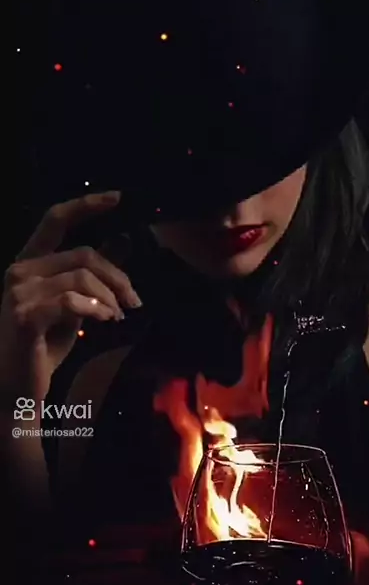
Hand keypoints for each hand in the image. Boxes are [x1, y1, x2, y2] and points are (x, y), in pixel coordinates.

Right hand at [0, 192, 141, 400]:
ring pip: (82, 277)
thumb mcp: (75, 306)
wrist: (18, 388)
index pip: (55, 220)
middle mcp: (20, 271)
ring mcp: (20, 292)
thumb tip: (123, 240)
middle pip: (82, 254)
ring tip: (117, 317)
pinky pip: (73, 300)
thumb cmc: (43, 347)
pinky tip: (105, 321)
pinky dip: (96, 309)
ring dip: (109, 298)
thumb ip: (94, 275)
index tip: (118, 197)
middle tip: (134, 302)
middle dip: (117, 277)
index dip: (86, 205)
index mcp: (29, 264)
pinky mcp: (26, 316)